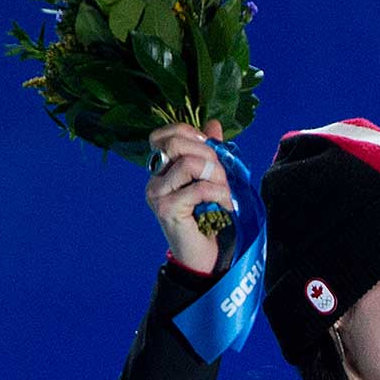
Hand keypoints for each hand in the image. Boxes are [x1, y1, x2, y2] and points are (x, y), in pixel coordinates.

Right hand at [145, 120, 230, 273]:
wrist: (208, 256)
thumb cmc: (211, 217)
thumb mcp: (214, 179)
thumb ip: (211, 152)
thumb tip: (213, 124)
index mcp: (162, 170)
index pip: (165, 135)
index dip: (191, 134)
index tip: (212, 149)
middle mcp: (154, 180)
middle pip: (177, 145)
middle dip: (209, 155)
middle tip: (224, 176)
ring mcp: (157, 194)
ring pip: (189, 164)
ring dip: (217, 176)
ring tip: (225, 193)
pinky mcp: (166, 208)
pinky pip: (199, 188)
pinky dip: (219, 194)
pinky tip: (225, 206)